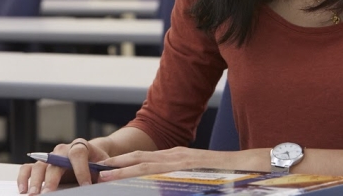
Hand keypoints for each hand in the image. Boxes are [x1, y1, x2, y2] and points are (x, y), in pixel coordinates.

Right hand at [17, 138, 110, 193]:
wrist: (92, 154)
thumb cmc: (97, 161)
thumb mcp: (103, 165)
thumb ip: (101, 172)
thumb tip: (100, 182)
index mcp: (80, 146)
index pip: (78, 154)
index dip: (82, 170)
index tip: (85, 185)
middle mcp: (62, 150)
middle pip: (54, 161)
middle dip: (52, 179)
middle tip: (49, 193)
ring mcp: (50, 157)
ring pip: (40, 165)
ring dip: (36, 180)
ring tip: (33, 194)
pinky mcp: (42, 164)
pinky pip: (29, 168)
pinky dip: (24, 177)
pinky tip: (23, 189)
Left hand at [95, 147, 257, 182]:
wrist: (249, 165)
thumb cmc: (226, 174)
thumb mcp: (198, 175)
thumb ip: (180, 178)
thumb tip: (166, 186)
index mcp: (176, 157)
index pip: (144, 159)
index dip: (123, 164)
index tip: (103, 170)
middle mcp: (175, 156)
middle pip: (138, 159)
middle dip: (114, 165)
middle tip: (92, 170)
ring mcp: (179, 160)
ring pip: (142, 164)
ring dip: (119, 170)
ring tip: (98, 175)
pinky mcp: (184, 166)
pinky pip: (156, 172)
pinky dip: (137, 175)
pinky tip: (123, 180)